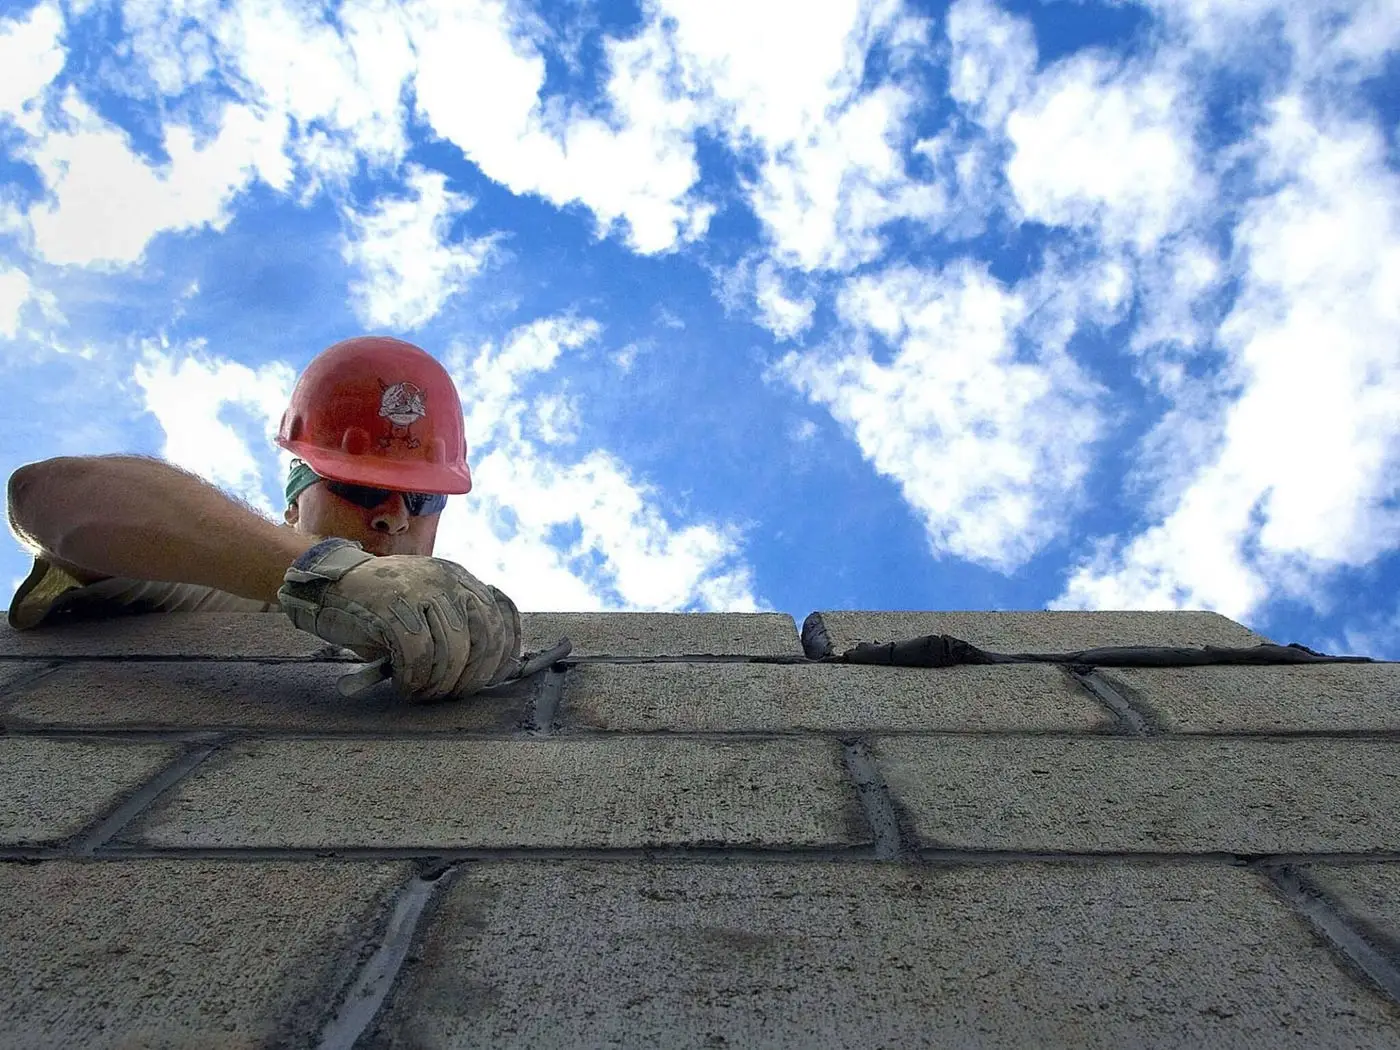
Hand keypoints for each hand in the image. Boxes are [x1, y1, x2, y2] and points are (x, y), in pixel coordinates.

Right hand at [276, 538, 520, 700]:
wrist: (329, 586)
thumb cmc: (380, 609)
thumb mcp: (427, 609)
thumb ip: (458, 627)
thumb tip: (490, 670)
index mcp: (460, 578)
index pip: (502, 615)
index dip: (504, 653)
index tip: (493, 679)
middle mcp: (447, 580)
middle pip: (485, 636)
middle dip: (473, 676)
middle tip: (451, 695)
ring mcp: (420, 590)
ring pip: (453, 649)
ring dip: (440, 683)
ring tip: (423, 694)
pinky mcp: (393, 606)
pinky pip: (418, 653)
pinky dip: (415, 678)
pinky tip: (405, 686)